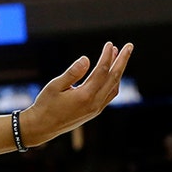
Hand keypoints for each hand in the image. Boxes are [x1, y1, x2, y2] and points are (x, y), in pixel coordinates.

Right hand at [18, 42, 134, 147]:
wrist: (43, 127)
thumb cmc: (46, 105)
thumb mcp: (54, 86)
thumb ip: (72, 73)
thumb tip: (86, 59)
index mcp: (85, 96)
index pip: (102, 71)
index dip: (107, 56)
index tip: (109, 44)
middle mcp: (94, 103)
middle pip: (114, 78)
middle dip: (122, 61)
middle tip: (129, 46)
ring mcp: (96, 108)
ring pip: (114, 87)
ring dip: (118, 70)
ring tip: (117, 56)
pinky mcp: (94, 111)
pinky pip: (109, 94)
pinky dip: (113, 81)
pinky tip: (110, 73)